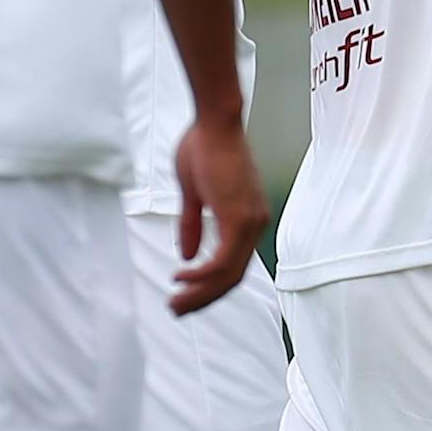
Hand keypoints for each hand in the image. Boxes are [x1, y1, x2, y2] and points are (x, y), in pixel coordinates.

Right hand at [172, 114, 269, 315]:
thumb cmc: (203, 145)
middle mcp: (256, 223)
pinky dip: (201, 275)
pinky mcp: (239, 219)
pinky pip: (222, 262)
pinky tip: (180, 276)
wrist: (214, 120)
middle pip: (232, 277)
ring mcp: (250, 222)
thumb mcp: (195, 193)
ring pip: (228, 275)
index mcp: (248, 217)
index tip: (185, 296)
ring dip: (200, 293)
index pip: (233, 265)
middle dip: (203, 298)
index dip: (209, 286)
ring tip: (175, 303)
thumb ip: (192, 225)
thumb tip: (188, 257)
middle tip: (177, 310)